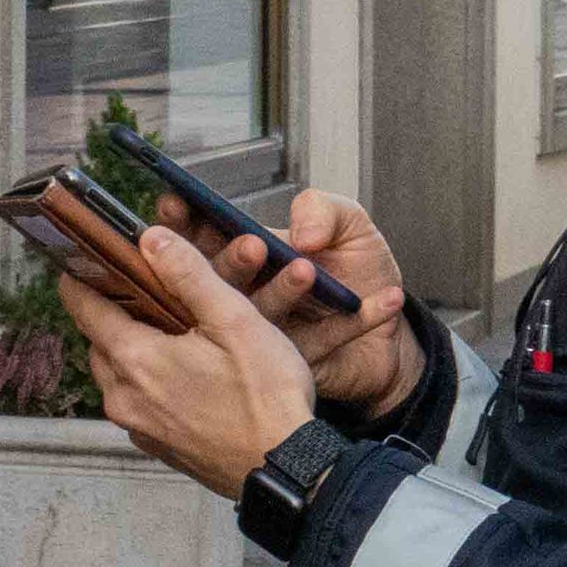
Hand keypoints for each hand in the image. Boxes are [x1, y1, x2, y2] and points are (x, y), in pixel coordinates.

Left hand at [59, 226, 318, 497]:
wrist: (284, 471)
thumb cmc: (265, 396)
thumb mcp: (234, 320)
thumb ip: (188, 274)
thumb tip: (150, 238)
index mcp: (133, 358)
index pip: (82, 306)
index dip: (83, 276)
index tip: (91, 257)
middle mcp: (122, 396)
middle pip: (99, 338)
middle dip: (117, 310)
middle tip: (149, 289)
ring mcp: (138, 426)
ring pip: (118, 371)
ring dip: (135, 347)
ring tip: (174, 329)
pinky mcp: (157, 446)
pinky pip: (139, 401)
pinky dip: (151, 380)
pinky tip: (187, 372)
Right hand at [150, 188, 416, 413]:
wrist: (394, 331)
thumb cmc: (362, 270)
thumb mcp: (349, 224)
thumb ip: (322, 209)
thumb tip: (302, 235)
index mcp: (248, 256)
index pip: (205, 236)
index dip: (185, 221)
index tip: (173, 203)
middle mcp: (249, 296)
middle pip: (221, 280)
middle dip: (230, 260)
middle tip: (252, 247)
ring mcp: (266, 334)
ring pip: (261, 315)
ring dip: (284, 291)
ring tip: (309, 270)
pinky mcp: (295, 363)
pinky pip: (319, 342)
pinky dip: (354, 322)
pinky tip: (384, 298)